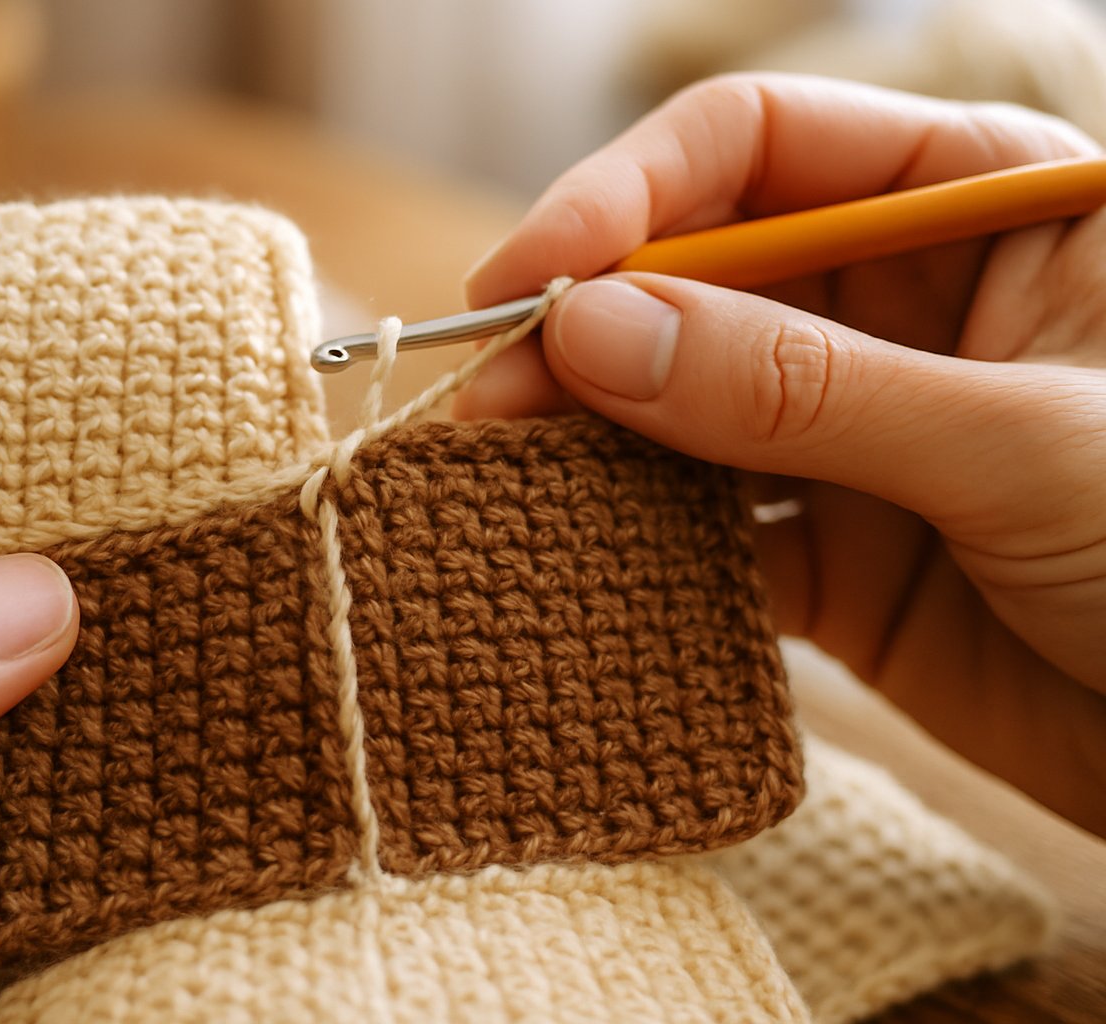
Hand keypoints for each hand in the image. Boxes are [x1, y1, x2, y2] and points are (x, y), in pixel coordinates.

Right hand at [458, 72, 1105, 835]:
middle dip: (585, 330)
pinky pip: (704, 530)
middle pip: (693, 276)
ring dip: (590, 437)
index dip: (628, 194)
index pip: (760, 144)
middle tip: (484, 397)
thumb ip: (800, 385)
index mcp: (979, 204)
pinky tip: (579, 555)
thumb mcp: (1017, 439)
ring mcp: (856, 431)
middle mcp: (900, 305)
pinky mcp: (833, 554)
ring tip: (497, 473)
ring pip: (681, 405)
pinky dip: (636, 545)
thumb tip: (595, 332)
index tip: (531, 278)